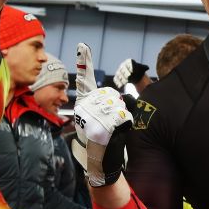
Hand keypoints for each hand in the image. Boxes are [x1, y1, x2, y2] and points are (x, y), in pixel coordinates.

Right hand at [72, 42, 132, 186]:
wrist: (102, 163)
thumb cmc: (105, 140)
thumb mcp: (103, 119)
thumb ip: (108, 104)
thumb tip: (122, 96)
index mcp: (83, 103)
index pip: (85, 81)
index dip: (84, 62)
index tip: (83, 45)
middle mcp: (83, 108)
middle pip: (112, 94)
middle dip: (118, 107)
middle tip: (111, 124)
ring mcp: (90, 118)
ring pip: (118, 105)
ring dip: (122, 117)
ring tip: (113, 130)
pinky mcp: (98, 127)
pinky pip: (122, 116)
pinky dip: (124, 124)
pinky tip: (116, 133)